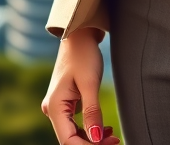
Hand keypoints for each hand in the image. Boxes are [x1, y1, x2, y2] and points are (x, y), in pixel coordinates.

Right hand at [41, 27, 119, 144]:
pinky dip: (89, 128)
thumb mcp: (90, 83)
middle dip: (93, 143)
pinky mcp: (66, 103)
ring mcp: (58, 107)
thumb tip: (97, 139)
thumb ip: (92, 112)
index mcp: (55, 107)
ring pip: (74, 132)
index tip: (109, 144)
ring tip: (113, 136)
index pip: (68, 140)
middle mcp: (53, 110)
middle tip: (116, 141)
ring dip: (93, 138)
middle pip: (71, 138)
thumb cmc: (83, 54)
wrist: (78, 35)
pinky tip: (105, 129)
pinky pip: (75, 123)